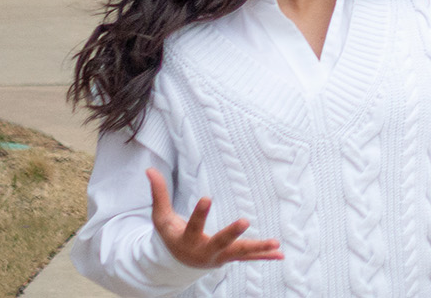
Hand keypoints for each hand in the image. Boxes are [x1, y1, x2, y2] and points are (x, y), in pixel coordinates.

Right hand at [147, 167, 282, 267]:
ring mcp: (220, 257)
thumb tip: (150, 169)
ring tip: (276, 243)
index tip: (207, 197)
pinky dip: (264, 256)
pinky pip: (249, 258)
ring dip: (258, 248)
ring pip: (240, 253)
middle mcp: (205, 252)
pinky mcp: (231, 258)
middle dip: (232, 234)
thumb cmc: (170, 235)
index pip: (193, 226)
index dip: (199, 213)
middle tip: (245, 220)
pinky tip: (280, 253)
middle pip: (220, 242)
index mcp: (187, 240)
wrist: (179, 262)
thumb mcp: (161, 218)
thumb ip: (158, 194)